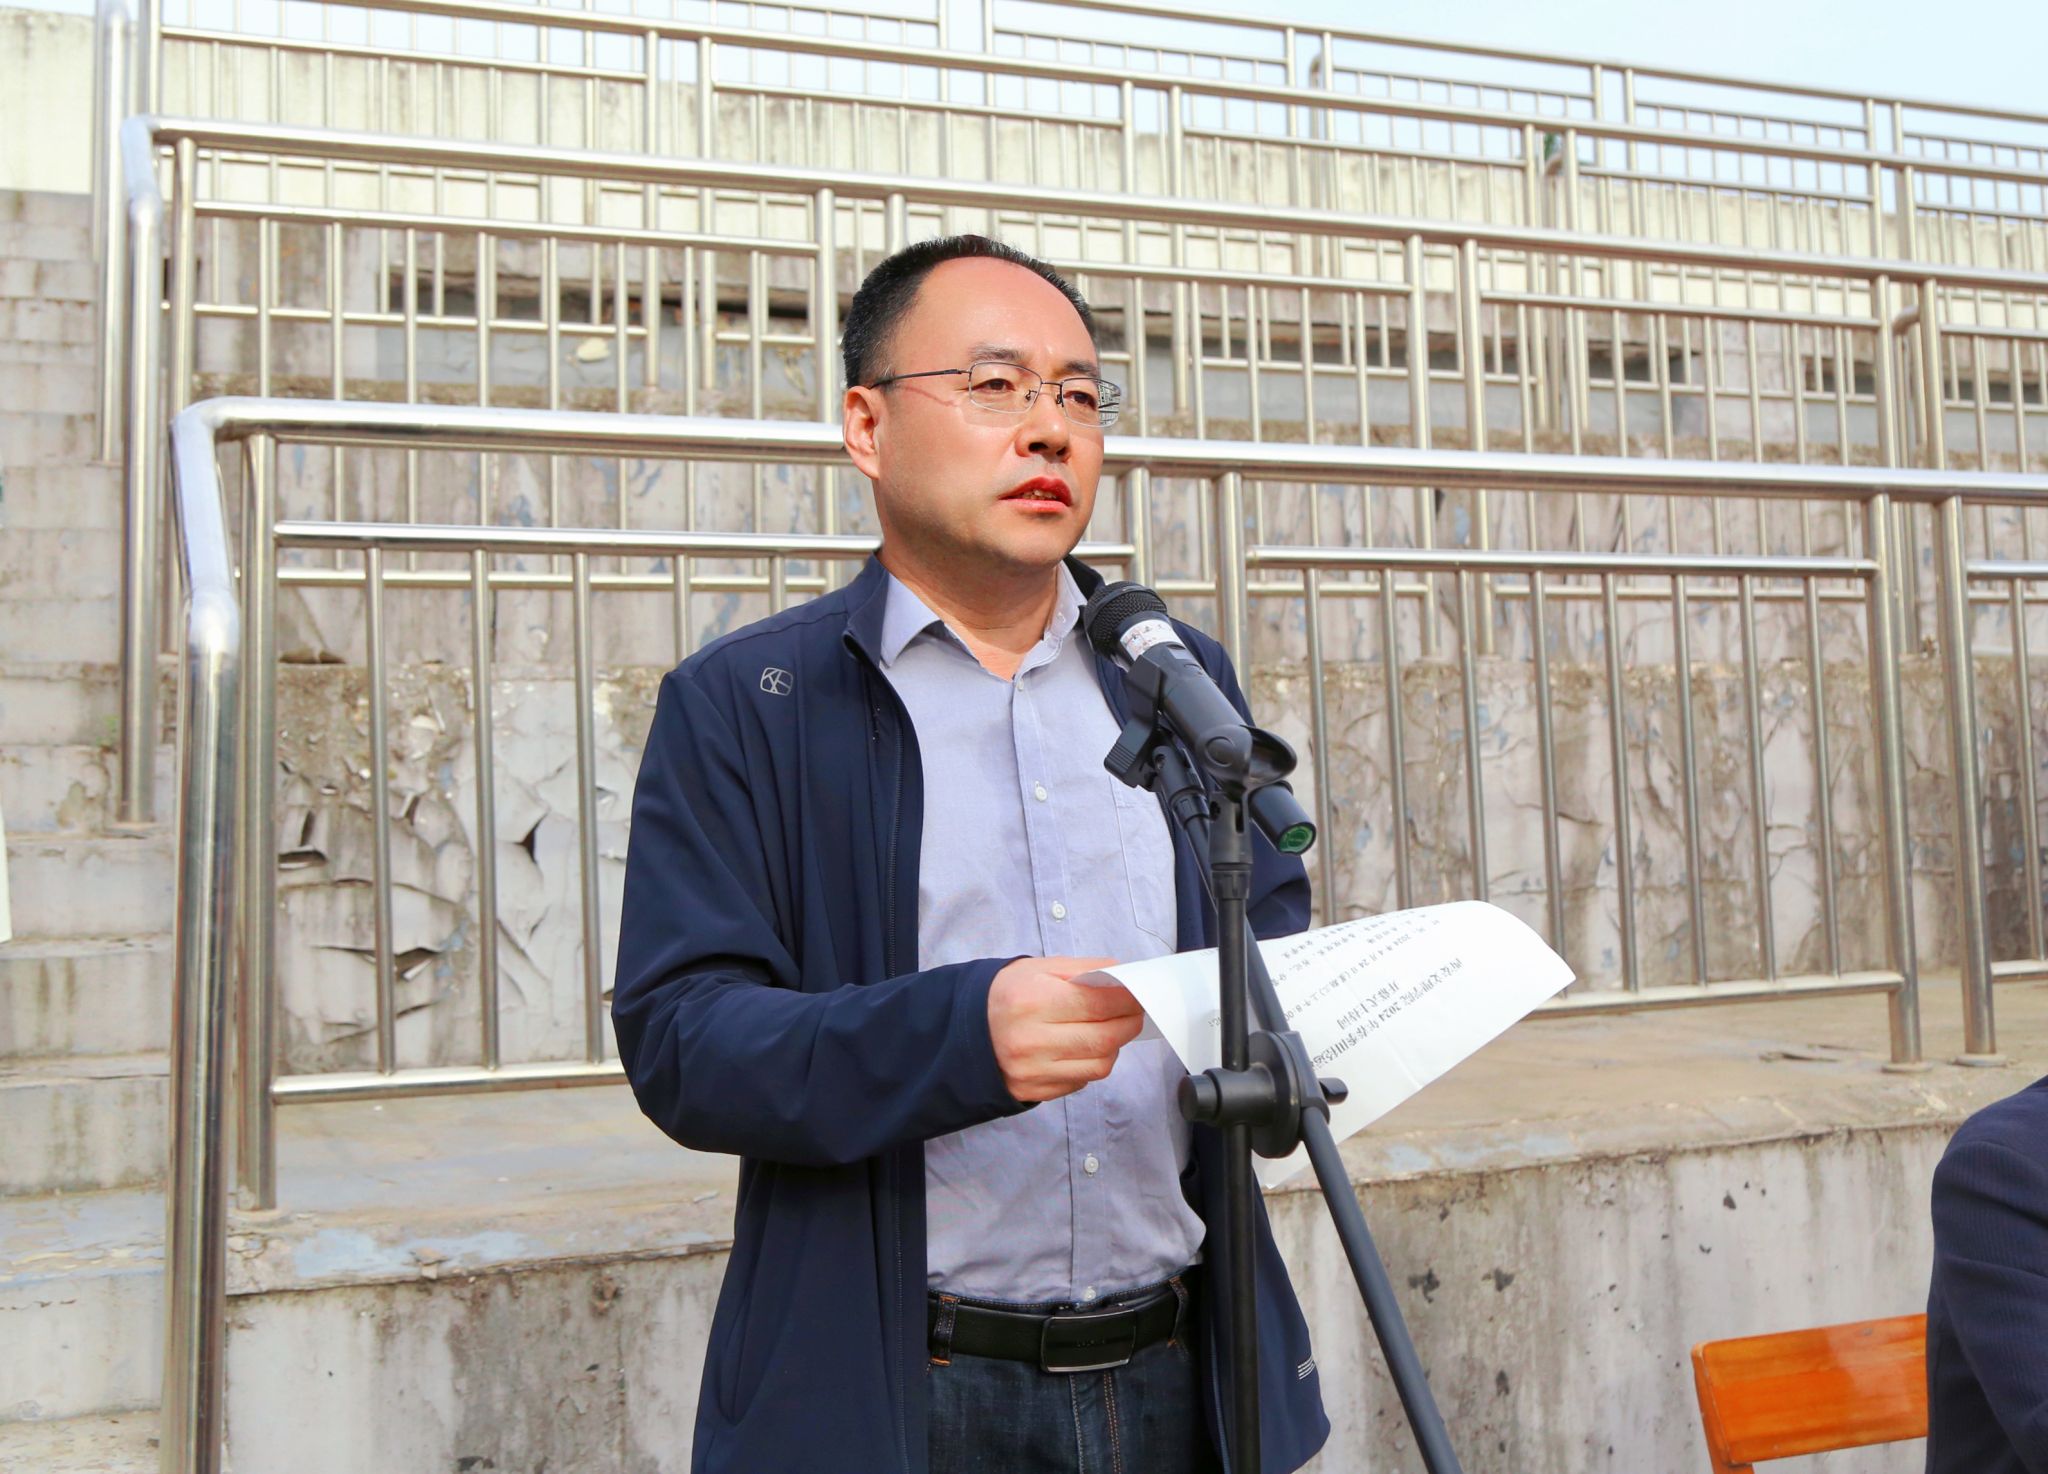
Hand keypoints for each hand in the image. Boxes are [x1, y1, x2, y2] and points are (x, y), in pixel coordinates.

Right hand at [987, 956, 1143, 1102]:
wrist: (962, 1030)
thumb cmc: (1006, 993)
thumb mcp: (1039, 968)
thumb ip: (1085, 969)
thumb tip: (1125, 974)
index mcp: (1032, 1001)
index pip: (1098, 1004)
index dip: (1127, 999)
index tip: (1138, 993)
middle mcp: (1030, 1040)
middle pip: (1104, 1038)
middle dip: (1129, 1024)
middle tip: (1134, 1012)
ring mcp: (1032, 1071)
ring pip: (1099, 1065)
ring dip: (1114, 1046)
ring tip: (1109, 1029)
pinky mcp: (1034, 1091)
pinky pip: (1081, 1081)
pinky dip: (1091, 1064)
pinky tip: (1083, 1048)